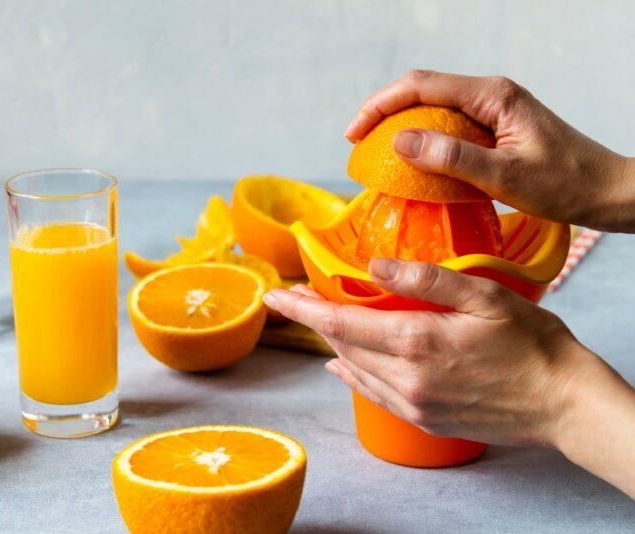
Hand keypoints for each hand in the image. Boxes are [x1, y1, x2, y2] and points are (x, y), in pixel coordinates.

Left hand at [262, 258, 600, 447]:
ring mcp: (413, 404)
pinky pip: (373, 394)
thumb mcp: (483, 296)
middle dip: (314, 319)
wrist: (564, 402)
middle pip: (342, 346)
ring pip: (355, 369)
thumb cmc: (532, 344)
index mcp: (415, 342)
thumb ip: (425, 279)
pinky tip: (342, 366)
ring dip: (333, 344)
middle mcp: (405, 379)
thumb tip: (372, 268)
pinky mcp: (424, 419)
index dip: (301, 309)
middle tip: (297, 297)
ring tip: (319, 320)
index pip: (339, 323)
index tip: (273, 296)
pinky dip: (353, 375)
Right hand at [344, 70, 634, 231]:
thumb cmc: (565, 184)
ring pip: (433, 108)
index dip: (380, 106)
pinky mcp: (494, 128)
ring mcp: (493, 110)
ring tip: (375, 154)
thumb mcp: (505, 176)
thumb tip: (399, 142)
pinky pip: (448, 126)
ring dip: (401, 126)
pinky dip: (423, 141)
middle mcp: (490, 94)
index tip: (354, 135)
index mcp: (492, 95)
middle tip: (357, 145)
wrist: (606, 190)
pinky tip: (411, 163)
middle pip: (422, 91)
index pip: (421, 85)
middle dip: (384, 113)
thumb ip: (453, 158)